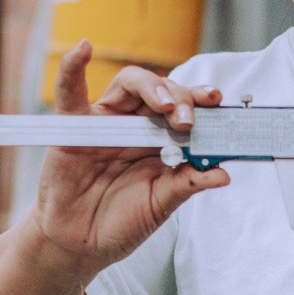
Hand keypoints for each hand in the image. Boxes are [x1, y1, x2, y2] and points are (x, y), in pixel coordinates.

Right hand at [32, 41, 228, 279]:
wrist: (81, 245)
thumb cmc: (122, 221)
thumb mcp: (161, 205)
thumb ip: (187, 185)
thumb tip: (223, 174)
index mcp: (162, 140)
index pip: (186, 109)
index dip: (202, 102)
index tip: (219, 102)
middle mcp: (136, 125)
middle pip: (163, 91)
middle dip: (181, 99)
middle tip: (188, 121)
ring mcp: (106, 122)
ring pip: (130, 83)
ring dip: (152, 86)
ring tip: (166, 104)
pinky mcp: (73, 127)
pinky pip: (70, 91)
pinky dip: (73, 67)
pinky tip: (83, 49)